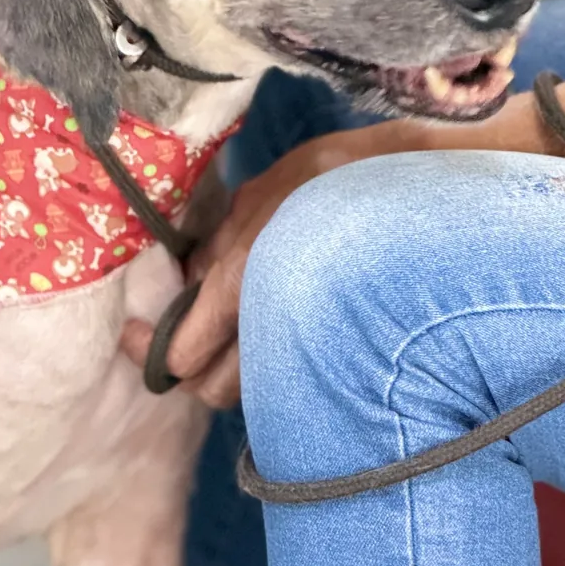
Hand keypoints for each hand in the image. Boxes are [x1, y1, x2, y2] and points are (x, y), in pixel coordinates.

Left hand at [121, 121, 425, 407]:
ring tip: (222, 334)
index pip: (186, 351)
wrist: (425, 188)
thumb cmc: (341, 173)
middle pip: (216, 391)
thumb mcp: (267, 187)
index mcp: (247, 274)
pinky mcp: (336, 349)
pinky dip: (266, 363)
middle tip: (175, 340)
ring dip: (231, 372)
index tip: (139, 337)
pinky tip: (265, 330)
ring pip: (253, 391)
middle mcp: (276, 318)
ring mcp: (310, 340)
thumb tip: (190, 279)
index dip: (154, 352)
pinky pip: (285, 374)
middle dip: (191, 373)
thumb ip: (222, 238)